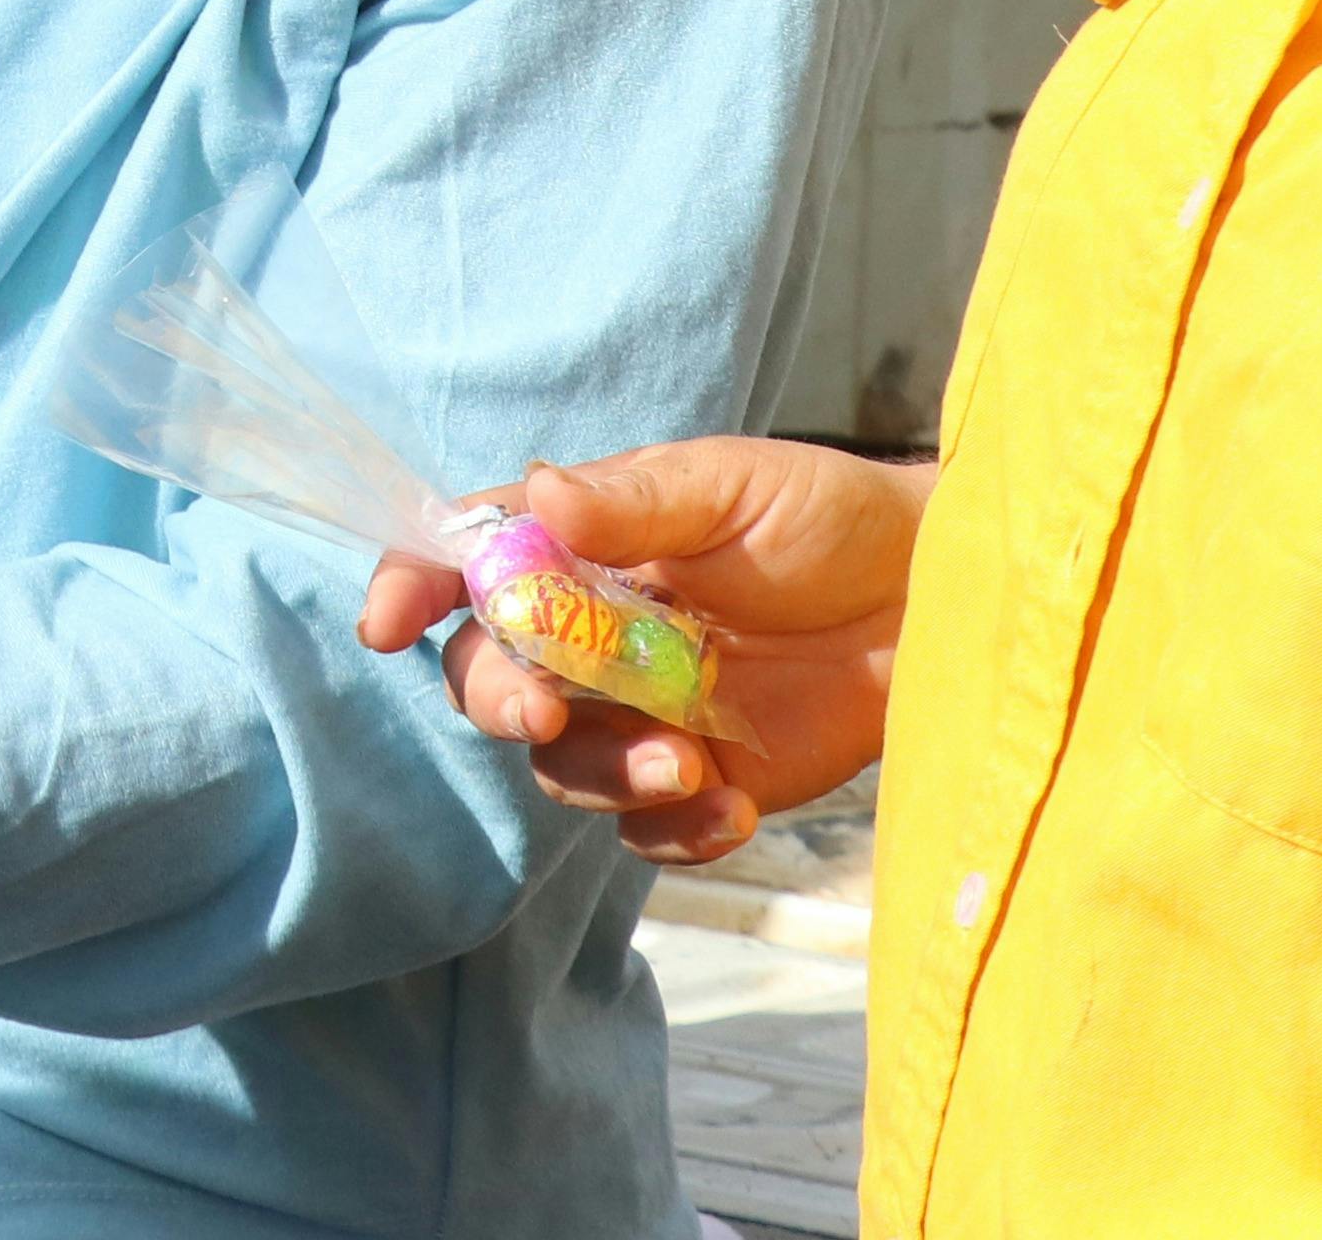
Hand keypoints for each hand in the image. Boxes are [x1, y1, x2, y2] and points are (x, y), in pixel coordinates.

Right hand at [359, 438, 930, 863]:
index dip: (413, 586)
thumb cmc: (829, 518)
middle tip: (545, 713)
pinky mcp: (697, 780)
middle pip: (490, 677)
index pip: (469, 560)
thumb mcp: (734, 488)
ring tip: (686, 767)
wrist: (933, 598)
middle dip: (499, 699)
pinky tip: (730, 809)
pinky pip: (645, 831)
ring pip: (561, 765)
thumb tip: (539, 496)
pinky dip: (672, 832)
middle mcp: (591, 636)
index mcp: (581, 547)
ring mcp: (640, 714)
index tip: (388, 622)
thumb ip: (637, 503)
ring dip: (600, 773)